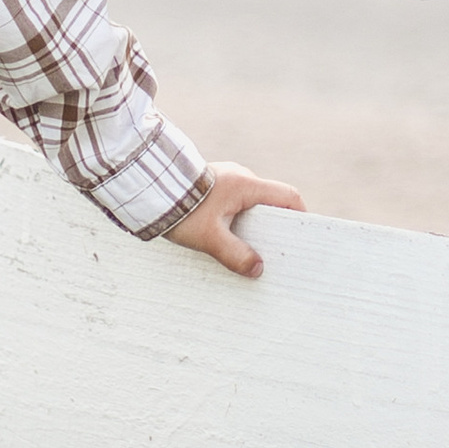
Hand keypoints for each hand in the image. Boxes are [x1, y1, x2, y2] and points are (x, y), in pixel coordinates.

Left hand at [166, 162, 304, 279]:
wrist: (148, 186)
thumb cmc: (180, 209)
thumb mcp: (209, 237)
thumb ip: (235, 254)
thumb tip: (258, 270)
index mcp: (247, 185)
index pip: (288, 196)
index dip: (299, 215)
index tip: (300, 237)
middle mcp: (240, 177)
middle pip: (270, 202)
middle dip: (273, 226)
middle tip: (272, 250)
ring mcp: (226, 179)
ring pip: (250, 204)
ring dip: (252, 224)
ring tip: (246, 248)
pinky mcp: (212, 185)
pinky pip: (234, 202)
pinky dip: (237, 219)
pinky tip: (226, 236)